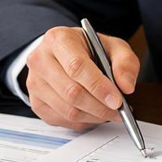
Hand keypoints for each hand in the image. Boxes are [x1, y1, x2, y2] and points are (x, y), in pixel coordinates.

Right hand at [24, 25, 139, 129]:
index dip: (99, 86)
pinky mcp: (36, 103)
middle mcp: (40, 60)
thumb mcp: (112, 46)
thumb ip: (125, 62)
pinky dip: (84, 122)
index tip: (117, 100)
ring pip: (68, 110)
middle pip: (71, 92)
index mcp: (58, 39)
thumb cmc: (89, 50)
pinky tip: (94, 113)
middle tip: (119, 110)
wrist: (66, 53)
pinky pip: (63, 120)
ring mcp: (35, 83)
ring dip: (94, 116)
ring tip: (110, 112)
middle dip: (100, 106)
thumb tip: (126, 87)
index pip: (77, 66)